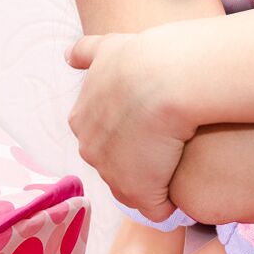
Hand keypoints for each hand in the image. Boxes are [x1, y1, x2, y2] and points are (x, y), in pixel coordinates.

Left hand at [65, 29, 193, 222]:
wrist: (165, 78)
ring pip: (137, 186)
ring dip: (157, 178)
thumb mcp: (108, 46)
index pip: (104, 136)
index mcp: (82, 120)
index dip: (131, 130)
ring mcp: (113, 175)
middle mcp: (90, 150)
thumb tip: (68, 56)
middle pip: (118, 163)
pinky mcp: (141, 193)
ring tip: (181, 158)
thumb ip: (86, 52)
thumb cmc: (142, 57)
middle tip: (170, 136)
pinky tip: (185, 181)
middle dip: (141, 157)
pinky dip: (170, 200)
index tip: (154, 119)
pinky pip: (156, 207)